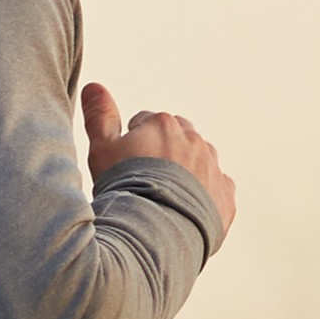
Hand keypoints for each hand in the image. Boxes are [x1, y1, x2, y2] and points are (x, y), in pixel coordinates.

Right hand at [81, 81, 230, 223]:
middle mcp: (194, 140)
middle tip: (145, 181)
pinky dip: (204, 196)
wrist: (154, 231)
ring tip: (164, 199)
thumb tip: (94, 87)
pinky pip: (216, 189)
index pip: (144, 124)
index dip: (131, 145)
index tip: (125, 166)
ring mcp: (213, 167)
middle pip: (175, 139)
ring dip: (185, 173)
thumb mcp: (102, 150)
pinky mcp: (225, 195)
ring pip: (198, 162)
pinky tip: (184, 211)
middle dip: (162, 154)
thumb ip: (100, 117)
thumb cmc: (125, 189)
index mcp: (164, 124)